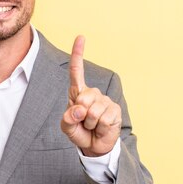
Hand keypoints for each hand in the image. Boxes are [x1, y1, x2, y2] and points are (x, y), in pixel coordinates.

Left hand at [61, 36, 120, 156]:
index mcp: (78, 93)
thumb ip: (67, 119)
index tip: (80, 37)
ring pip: (93, 111)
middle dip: (80, 113)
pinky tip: (101, 128)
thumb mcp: (67, 127)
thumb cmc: (79, 132)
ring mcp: (105, 101)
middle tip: (83, 122)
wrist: (95, 146)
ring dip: (90, 123)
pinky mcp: (115, 110)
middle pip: (83, 97)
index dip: (78, 54)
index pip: (77, 71)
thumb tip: (79, 108)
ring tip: (92, 126)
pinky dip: (100, 127)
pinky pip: (104, 119)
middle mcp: (92, 94)